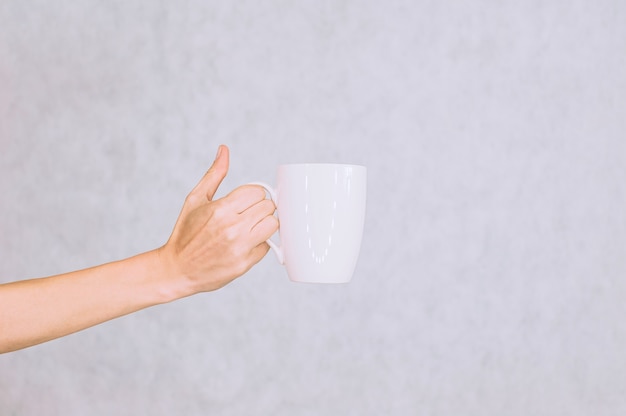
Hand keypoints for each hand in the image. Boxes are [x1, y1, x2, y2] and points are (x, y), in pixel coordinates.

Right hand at [158, 145, 277, 294]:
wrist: (177, 270)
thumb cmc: (185, 233)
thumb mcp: (195, 200)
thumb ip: (214, 175)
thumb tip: (224, 150)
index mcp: (221, 209)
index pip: (257, 191)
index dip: (253, 194)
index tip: (245, 201)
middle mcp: (232, 228)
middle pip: (268, 206)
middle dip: (259, 208)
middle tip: (247, 214)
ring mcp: (240, 247)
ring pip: (273, 225)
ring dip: (264, 224)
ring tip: (250, 227)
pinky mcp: (244, 264)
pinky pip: (266, 246)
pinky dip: (259, 244)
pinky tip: (245, 244)